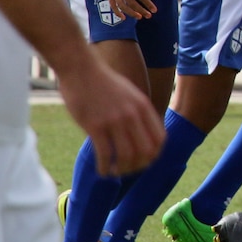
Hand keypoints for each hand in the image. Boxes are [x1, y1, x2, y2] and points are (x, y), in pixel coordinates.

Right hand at [55, 59, 164, 176]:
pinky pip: (105, 155)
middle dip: (139, 166)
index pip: (160, 139)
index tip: (144, 160)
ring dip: (122, 170)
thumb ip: (138, 111)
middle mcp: (133, 115)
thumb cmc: (103, 82)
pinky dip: (105, 168)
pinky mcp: (95, 126)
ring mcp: (115, 121)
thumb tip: (142, 133)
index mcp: (144, 107)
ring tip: (114, 172)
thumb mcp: (130, 93)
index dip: (154, 155)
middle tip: (128, 170)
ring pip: (127, 157)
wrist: (81, 69)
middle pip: (146, 151)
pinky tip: (102, 171)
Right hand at [95, 0, 155, 20]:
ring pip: (123, 5)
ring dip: (131, 13)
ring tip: (139, 17)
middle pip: (133, 2)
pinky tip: (123, 17)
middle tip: (148, 16)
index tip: (154, 10)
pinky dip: (117, 12)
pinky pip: (112, 4)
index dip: (148, 4)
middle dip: (142, 10)